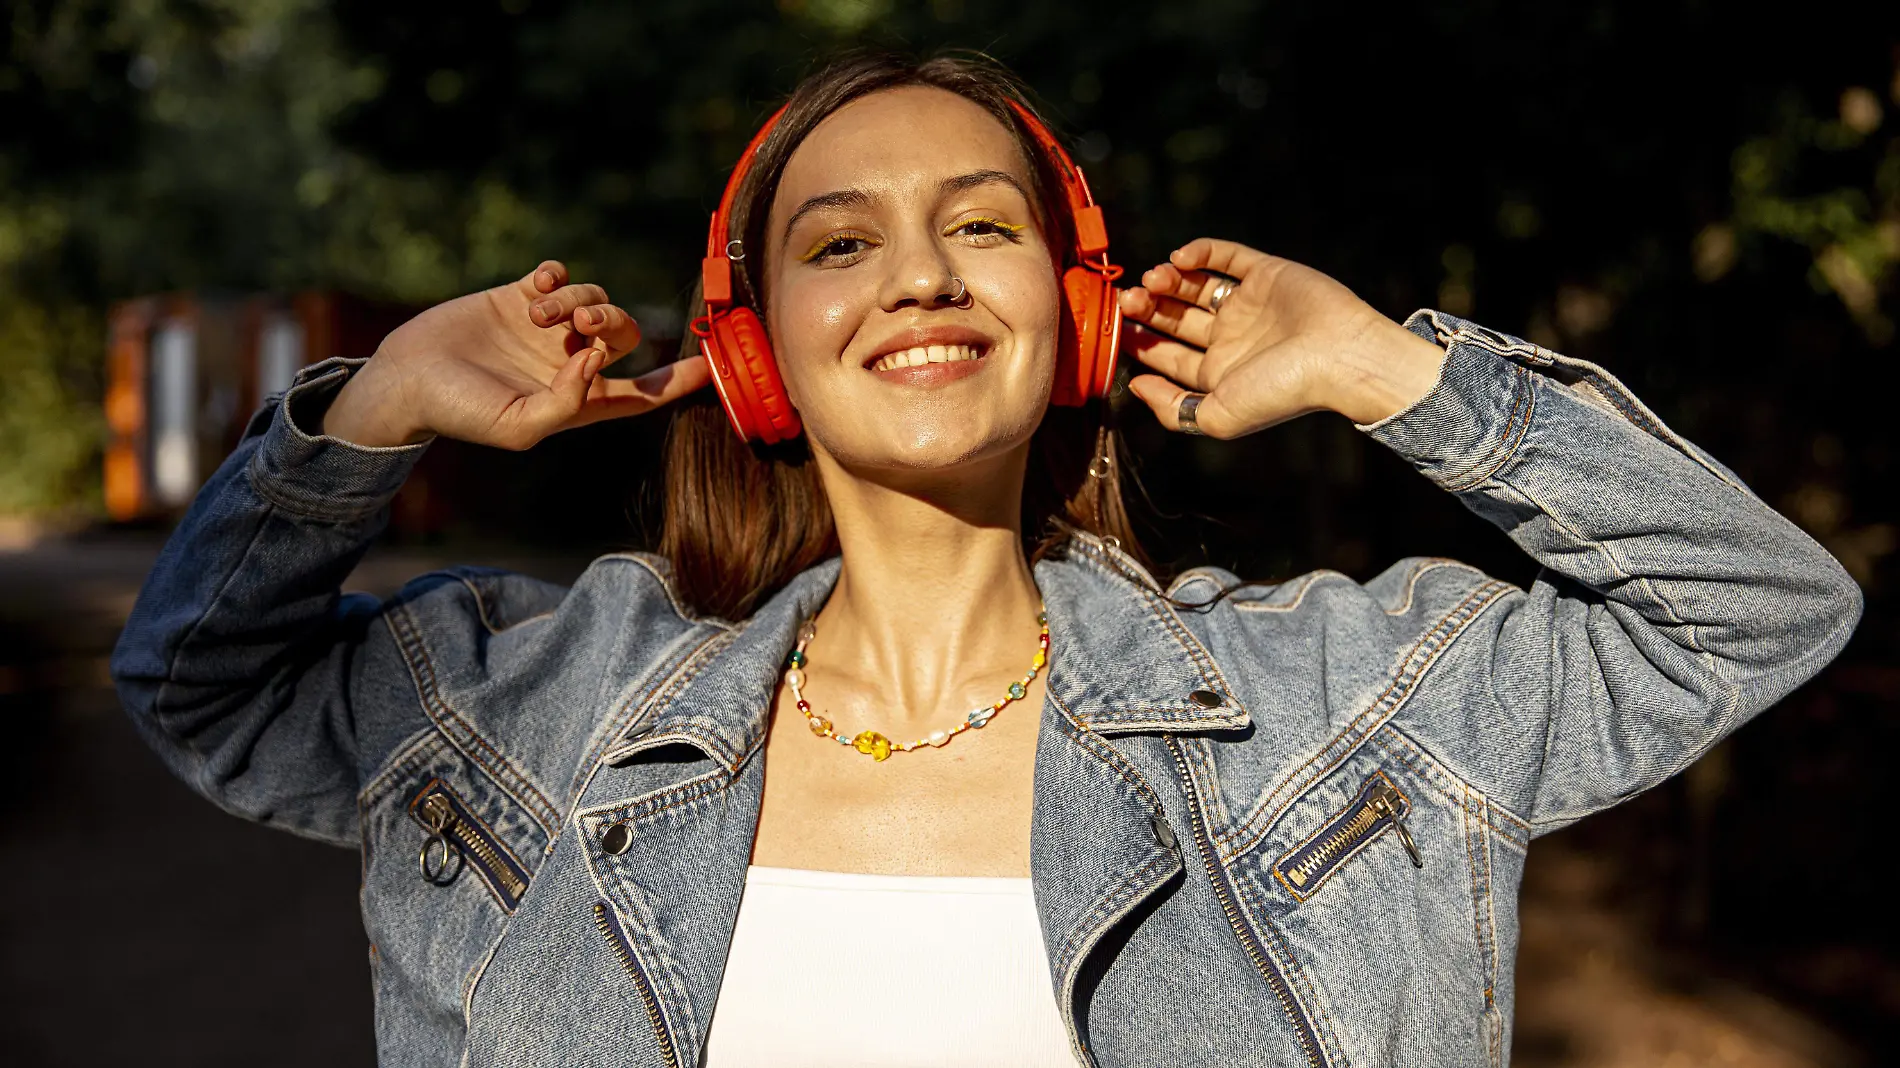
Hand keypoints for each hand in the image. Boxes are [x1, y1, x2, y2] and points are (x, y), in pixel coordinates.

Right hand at [322, 260, 709, 448]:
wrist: (407, 379)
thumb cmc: (461, 413)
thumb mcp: (518, 427)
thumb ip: (568, 403)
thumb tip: (598, 361)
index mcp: (580, 402)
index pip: (645, 394)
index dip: (681, 381)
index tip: (714, 364)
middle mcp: (571, 363)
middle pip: (627, 334)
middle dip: (612, 322)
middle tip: (576, 324)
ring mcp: (547, 330)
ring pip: (595, 299)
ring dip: (574, 300)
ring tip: (536, 313)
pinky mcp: (519, 297)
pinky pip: (560, 274)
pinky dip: (558, 276)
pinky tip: (539, 287)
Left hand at [1117, 238, 1445, 435]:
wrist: (1340, 356)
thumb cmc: (1282, 392)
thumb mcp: (1217, 417)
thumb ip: (1172, 409)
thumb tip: (1135, 386)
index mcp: (1219, 373)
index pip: (1168, 356)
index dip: (1140, 342)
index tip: (1119, 331)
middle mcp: (1232, 338)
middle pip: (1175, 318)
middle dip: (1148, 308)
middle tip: (1129, 299)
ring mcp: (1249, 304)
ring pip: (1195, 285)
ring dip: (1169, 279)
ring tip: (1153, 279)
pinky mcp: (1267, 273)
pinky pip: (1226, 256)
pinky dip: (1201, 251)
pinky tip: (1180, 258)